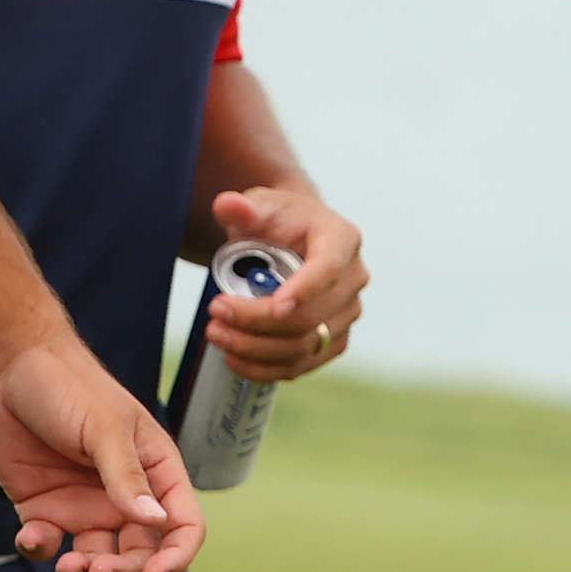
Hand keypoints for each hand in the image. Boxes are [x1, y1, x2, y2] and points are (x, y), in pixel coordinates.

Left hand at [0, 336, 204, 571]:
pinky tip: (31, 538)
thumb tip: (157, 522)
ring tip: (69, 564)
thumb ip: (127, 475)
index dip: (176, 556)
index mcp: (151, 469)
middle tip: (101, 569)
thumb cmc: (67, 384)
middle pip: (140, 554)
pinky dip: (41, 552)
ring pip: (97, 560)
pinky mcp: (42, 507)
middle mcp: (121, 494)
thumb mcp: (103, 426)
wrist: (8, 365)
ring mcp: (81, 503)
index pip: (182, 524)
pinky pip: (48, 546)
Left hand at [207, 187, 366, 380]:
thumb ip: (241, 206)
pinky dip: (267, 368)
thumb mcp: (259, 203)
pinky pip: (303, 364)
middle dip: (259, 321)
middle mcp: (354, 279)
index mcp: (341, 238)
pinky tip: (234, 359)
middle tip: (216, 313)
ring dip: (257, 349)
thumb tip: (226, 204)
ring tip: (217, 335)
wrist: (293, 236)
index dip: (304, 291)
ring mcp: (347, 314)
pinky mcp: (334, 340)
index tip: (274, 306)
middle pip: (311, 315)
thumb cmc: (279, 218)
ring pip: (305, 346)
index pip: (329, 269)